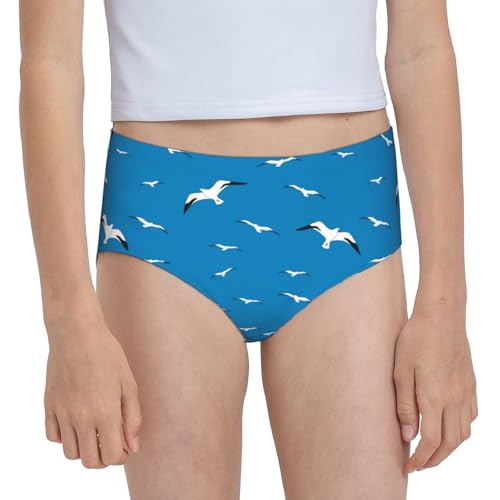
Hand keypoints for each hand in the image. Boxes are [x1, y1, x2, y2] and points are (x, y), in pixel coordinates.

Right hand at [44, 307, 141, 468]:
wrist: (77, 334)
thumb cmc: (108, 355)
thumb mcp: (129, 383)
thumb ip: (132, 417)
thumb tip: (133, 445)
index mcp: (105, 413)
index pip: (111, 457)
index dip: (121, 456)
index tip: (125, 447)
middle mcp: (81, 418)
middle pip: (90, 462)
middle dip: (104, 459)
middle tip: (112, 442)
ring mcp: (62, 413)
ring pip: (70, 453)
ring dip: (84, 449)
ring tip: (95, 431)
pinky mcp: (49, 405)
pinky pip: (53, 436)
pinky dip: (65, 437)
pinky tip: (77, 421)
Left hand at [393, 302, 476, 472]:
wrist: (441, 316)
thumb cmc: (415, 339)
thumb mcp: (401, 370)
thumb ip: (404, 404)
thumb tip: (407, 435)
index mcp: (434, 398)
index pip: (430, 442)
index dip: (420, 460)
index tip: (408, 466)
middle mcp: (454, 399)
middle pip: (449, 444)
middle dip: (433, 460)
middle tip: (418, 465)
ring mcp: (466, 392)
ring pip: (463, 433)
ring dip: (448, 448)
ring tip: (431, 450)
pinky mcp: (471, 384)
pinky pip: (471, 416)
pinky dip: (460, 429)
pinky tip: (448, 426)